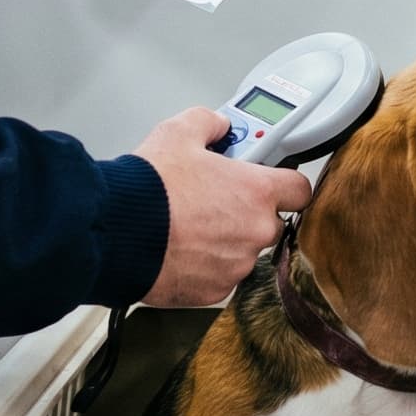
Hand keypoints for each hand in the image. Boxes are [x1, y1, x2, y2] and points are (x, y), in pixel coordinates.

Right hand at [134, 109, 313, 306]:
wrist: (115, 234)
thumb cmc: (147, 188)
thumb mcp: (178, 132)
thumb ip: (209, 123)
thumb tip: (218, 125)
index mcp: (257, 192)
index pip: (300, 190)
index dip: (285, 182)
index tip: (270, 179)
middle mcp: (255, 232)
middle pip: (270, 222)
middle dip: (248, 213)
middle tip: (215, 201)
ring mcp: (237, 265)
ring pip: (242, 252)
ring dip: (225, 241)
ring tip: (189, 226)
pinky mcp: (214, 292)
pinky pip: (220, 276)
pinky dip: (205, 266)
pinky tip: (180, 250)